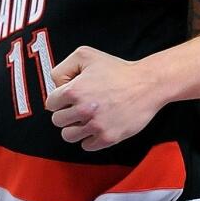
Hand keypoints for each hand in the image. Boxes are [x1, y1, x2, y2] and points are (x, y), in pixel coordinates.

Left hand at [46, 46, 164, 150]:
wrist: (148, 84)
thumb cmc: (120, 70)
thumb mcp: (86, 55)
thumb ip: (63, 68)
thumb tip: (56, 86)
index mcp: (74, 90)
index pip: (51, 104)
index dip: (60, 100)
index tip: (70, 99)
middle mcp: (83, 109)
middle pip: (58, 121)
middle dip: (67, 114)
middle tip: (80, 108)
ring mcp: (96, 125)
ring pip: (69, 136)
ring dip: (76, 128)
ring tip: (88, 119)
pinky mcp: (108, 137)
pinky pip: (87, 145)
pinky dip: (90, 138)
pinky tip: (98, 127)